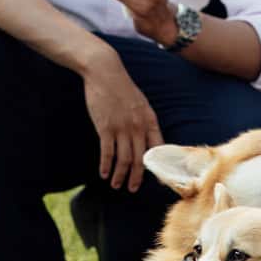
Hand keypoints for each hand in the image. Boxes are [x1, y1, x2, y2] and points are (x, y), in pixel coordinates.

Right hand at [81, 51, 162, 189]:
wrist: (104, 71)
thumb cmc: (121, 87)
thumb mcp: (140, 102)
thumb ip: (144, 120)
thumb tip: (145, 137)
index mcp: (149, 120)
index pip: (157, 148)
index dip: (157, 166)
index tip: (157, 181)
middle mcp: (138, 126)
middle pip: (140, 159)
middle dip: (136, 177)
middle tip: (132, 188)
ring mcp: (122, 128)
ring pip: (124, 160)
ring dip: (120, 175)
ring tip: (116, 184)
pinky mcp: (105, 127)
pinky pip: (107, 152)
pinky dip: (105, 165)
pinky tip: (103, 173)